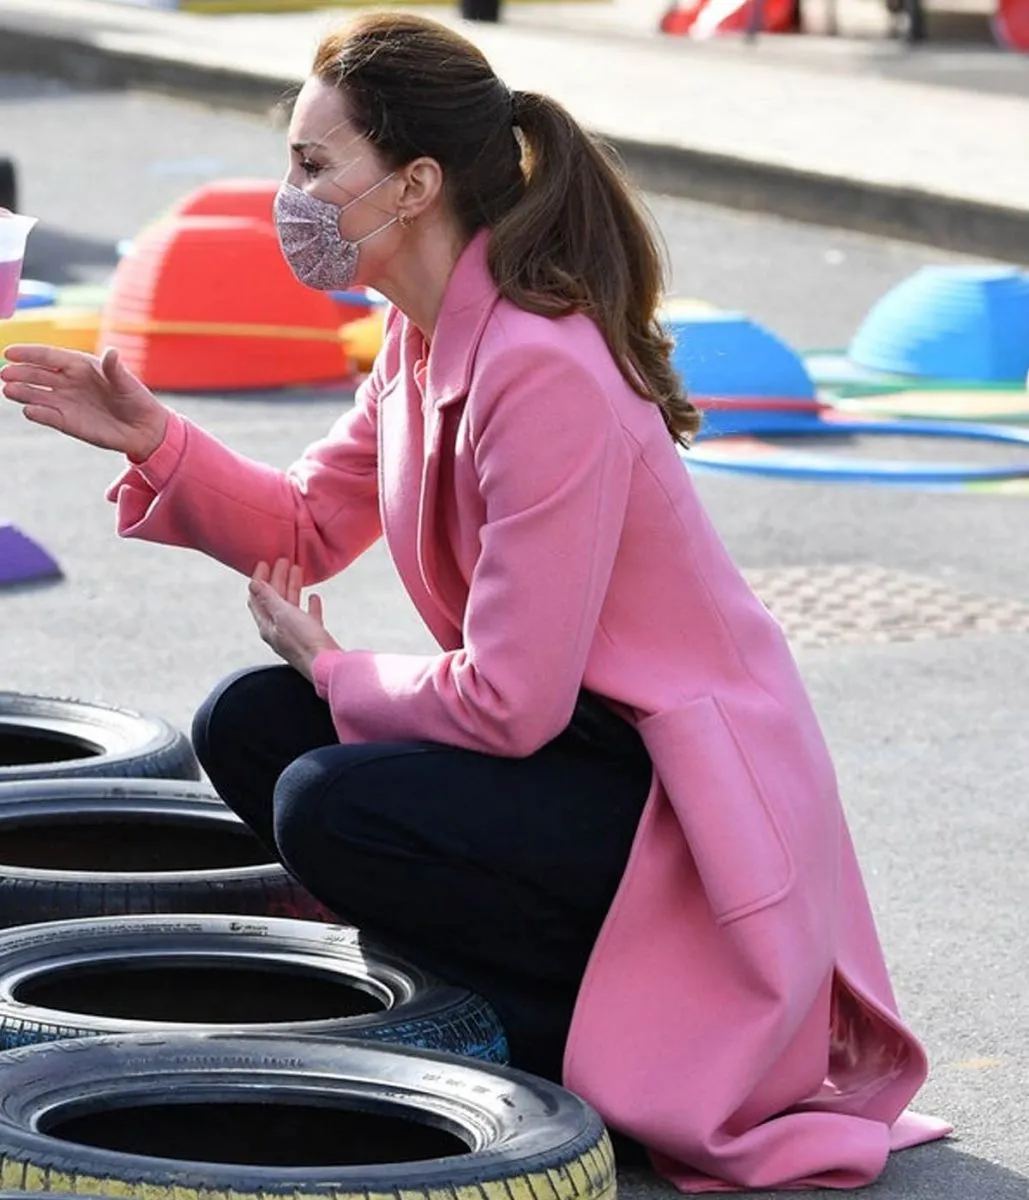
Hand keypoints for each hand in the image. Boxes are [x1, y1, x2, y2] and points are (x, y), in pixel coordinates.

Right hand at [0, 344, 167, 460]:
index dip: (29, 353)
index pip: (49, 356)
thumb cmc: (136, 399)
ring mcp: (66, 402)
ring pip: (38, 395)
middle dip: (21, 373)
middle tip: (4, 373)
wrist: (144, 428)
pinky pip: (49, 416)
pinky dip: (39, 413)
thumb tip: (111, 352)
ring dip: (23, 393)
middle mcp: (68, 382)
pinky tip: (29, 411)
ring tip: (9, 390)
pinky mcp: (68, 422)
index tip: (9, 352)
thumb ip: (115, 369)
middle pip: (38, 374)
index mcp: (80, 366)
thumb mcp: (127, 383)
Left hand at [247, 558, 341, 681]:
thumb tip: (252, 583)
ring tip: (297, 569)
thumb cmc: (305, 641)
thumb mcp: (284, 615)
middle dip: (277, 579)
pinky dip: (309, 605)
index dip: (259, 580)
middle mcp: (279, 631)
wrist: (328, 666)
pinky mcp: (313, 638)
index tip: (264, 562)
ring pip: (291, 606)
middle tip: (282, 560)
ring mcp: (296, 635)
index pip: (257, 599)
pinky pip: (309, 618)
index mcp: (267, 627)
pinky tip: (314, 597)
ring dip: (292, 587)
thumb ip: (269, 598)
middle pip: (274, 600)